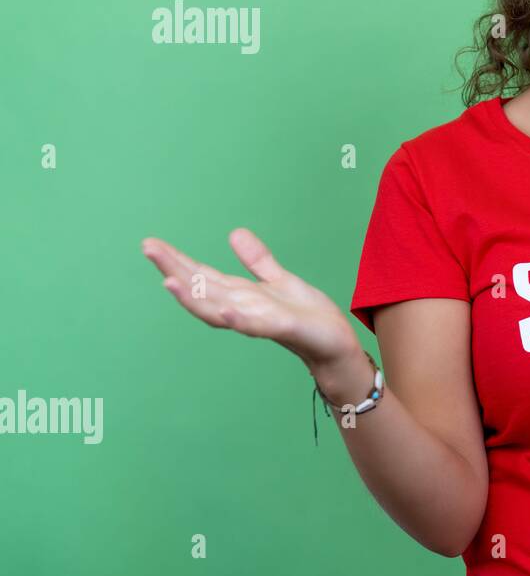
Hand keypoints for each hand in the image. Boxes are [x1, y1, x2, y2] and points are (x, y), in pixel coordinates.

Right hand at [142, 228, 360, 369]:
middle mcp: (242, 308)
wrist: (334, 343)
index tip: (151, 244)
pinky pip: (255, 326)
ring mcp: (258, 319)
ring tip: (168, 281)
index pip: (202, 275)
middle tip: (148, 248)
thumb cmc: (307, 316)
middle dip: (174, 270)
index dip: (177, 260)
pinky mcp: (281, 328)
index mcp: (241, 294)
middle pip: (202, 288)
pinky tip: (225, 311)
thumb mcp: (280, 280)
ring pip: (218, 309)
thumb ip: (257, 260)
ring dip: (193, 297)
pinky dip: (239, 320)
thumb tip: (234, 233)